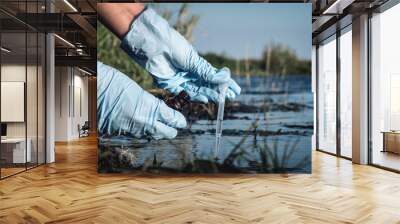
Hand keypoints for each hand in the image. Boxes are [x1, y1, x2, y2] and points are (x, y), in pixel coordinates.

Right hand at [97, 61, 186, 138]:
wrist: (93, 87)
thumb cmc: (115, 82)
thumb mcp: (138, 91)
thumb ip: (151, 104)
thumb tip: (160, 111)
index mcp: (151, 109)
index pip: (173, 120)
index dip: (179, 121)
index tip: (182, 121)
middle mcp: (143, 123)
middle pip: (166, 133)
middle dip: (171, 130)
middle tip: (173, 125)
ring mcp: (131, 130)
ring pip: (151, 136)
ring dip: (156, 131)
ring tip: (158, 125)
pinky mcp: (119, 133)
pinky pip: (135, 135)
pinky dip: (139, 131)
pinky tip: (138, 125)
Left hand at [120, 7, 240, 103]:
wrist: (155, 45)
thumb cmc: (174, 47)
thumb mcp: (193, 60)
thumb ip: (207, 72)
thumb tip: (225, 78)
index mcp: (196, 64)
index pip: (214, 76)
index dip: (225, 83)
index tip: (236, 89)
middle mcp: (189, 73)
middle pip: (207, 85)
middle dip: (219, 91)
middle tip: (231, 97)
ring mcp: (181, 80)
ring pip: (198, 91)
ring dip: (210, 95)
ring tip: (221, 99)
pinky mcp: (171, 85)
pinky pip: (186, 94)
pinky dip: (196, 97)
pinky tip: (206, 99)